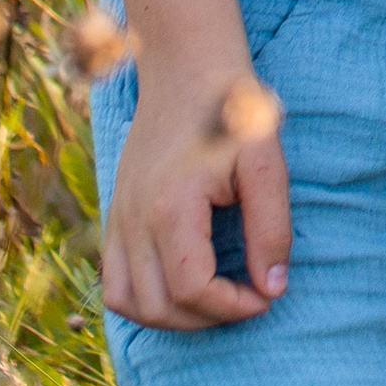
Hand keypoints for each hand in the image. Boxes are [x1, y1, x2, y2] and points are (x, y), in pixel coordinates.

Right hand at [101, 52, 290, 331]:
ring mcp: (118, 217)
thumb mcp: (265, 161)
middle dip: (208, 319)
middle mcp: (134, 219)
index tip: (266, 295)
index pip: (192, 289)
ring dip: (173, 317)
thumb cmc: (232, 109)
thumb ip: (271, 227)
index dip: (233, 306)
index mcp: (171, 206)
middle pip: (159, 307)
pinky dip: (143, 299)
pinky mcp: (115, 214)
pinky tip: (181, 286)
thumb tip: (272, 288)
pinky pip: (113, 281)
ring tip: (215, 300)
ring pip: (128, 303)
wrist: (187, 67)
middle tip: (247, 299)